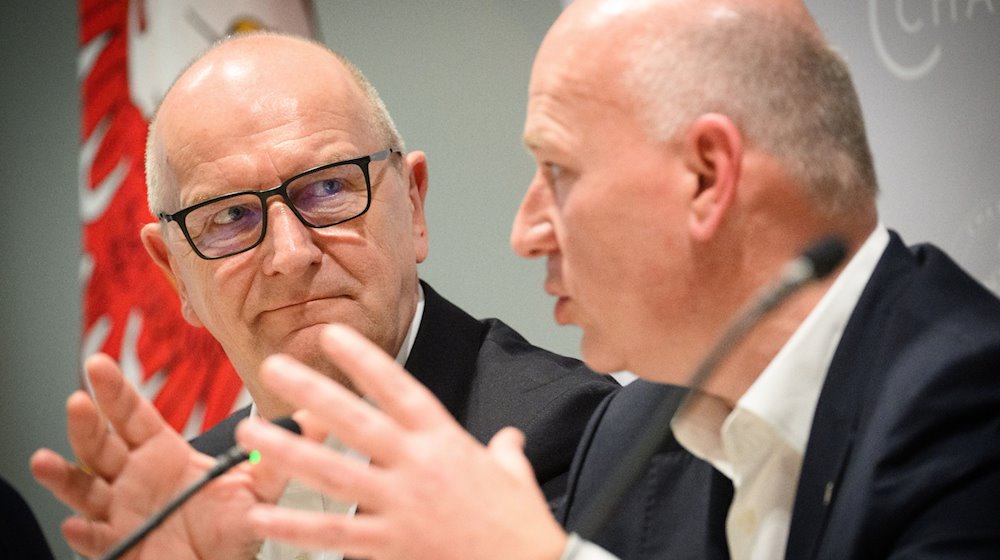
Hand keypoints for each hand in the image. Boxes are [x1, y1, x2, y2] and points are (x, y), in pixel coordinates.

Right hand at [30, 353, 283, 559]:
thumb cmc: (231, 527)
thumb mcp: (259, 488)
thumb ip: (281, 452)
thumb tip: (317, 418)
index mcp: (163, 455)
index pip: (133, 416)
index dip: (115, 391)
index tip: (98, 364)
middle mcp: (134, 478)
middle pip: (102, 444)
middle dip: (87, 421)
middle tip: (78, 398)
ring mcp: (120, 511)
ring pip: (84, 488)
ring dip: (65, 474)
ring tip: (47, 460)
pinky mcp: (118, 546)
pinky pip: (94, 540)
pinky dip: (83, 534)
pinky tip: (76, 526)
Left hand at [236, 323, 567, 559]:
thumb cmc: (518, 522)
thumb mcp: (514, 474)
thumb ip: (504, 451)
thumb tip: (509, 439)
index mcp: (444, 439)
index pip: (398, 388)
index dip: (363, 360)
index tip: (330, 335)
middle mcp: (416, 465)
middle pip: (355, 420)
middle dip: (311, 392)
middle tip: (274, 368)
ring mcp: (400, 504)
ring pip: (334, 473)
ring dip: (289, 452)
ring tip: (252, 435)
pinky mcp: (392, 543)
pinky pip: (334, 533)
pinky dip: (295, 525)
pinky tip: (263, 515)